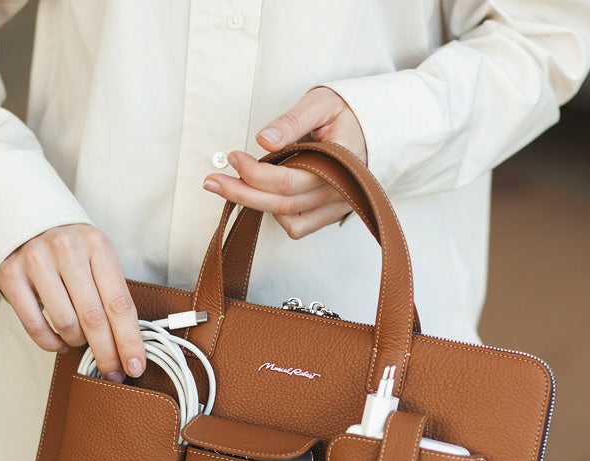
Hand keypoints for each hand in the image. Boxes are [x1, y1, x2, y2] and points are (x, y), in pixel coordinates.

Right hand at [0, 223, 143, 380]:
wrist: (27, 218)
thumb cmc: (72, 248)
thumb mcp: (98, 258)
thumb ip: (112, 293)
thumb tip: (129, 345)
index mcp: (97, 246)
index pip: (119, 304)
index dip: (129, 341)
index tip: (136, 366)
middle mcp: (67, 250)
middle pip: (93, 318)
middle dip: (106, 353)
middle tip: (112, 373)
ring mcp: (36, 261)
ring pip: (65, 323)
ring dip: (77, 343)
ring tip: (81, 344)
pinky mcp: (11, 275)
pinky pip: (35, 324)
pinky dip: (51, 343)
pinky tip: (60, 343)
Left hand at [203, 87, 365, 238]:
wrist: (377, 129)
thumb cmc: (348, 114)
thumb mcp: (321, 103)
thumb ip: (293, 121)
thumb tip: (264, 140)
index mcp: (341, 162)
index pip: (290, 180)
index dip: (256, 174)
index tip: (234, 157)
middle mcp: (341, 191)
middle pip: (283, 204)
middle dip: (242, 193)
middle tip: (212, 182)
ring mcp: (336, 206)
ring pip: (288, 219)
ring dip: (256, 206)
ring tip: (232, 187)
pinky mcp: (331, 214)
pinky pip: (299, 227)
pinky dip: (278, 216)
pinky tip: (266, 195)